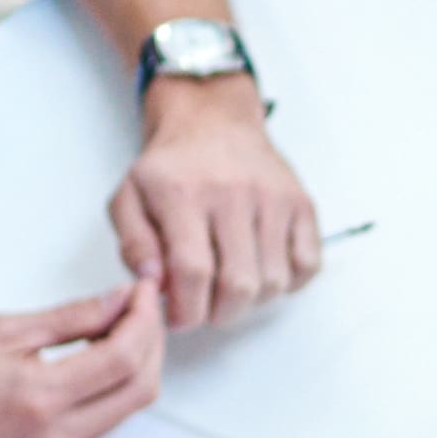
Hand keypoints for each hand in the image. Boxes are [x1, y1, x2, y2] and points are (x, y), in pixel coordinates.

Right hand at [0, 280, 164, 437]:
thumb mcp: (2, 332)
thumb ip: (69, 318)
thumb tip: (115, 302)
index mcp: (41, 397)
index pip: (123, 358)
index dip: (143, 320)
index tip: (142, 294)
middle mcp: (55, 436)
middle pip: (139, 390)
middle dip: (151, 344)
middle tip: (140, 309)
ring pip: (126, 409)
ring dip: (135, 367)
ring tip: (120, 329)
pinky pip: (101, 423)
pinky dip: (112, 389)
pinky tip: (99, 360)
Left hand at [106, 81, 322, 330]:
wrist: (212, 120)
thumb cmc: (170, 167)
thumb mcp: (128, 198)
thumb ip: (133, 245)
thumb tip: (153, 282)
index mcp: (184, 194)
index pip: (193, 272)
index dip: (187, 310)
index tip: (181, 317)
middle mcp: (233, 194)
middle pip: (238, 285)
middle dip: (218, 313)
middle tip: (206, 308)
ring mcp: (273, 198)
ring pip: (273, 281)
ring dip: (251, 300)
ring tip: (230, 285)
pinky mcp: (301, 203)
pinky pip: (308, 264)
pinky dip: (289, 282)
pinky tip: (262, 269)